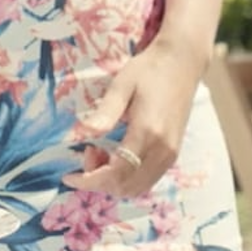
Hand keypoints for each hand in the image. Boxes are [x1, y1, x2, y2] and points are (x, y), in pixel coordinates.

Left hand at [63, 37, 204, 196]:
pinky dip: (127, 178)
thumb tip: (82, 134)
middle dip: (99, 181)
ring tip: (100, 153)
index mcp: (147, 131)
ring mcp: (170, 154)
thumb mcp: (122, 85)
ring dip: (113, 181)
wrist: (183, 62)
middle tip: (86, 152)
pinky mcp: (173, 153)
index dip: (90, 181)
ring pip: (137, 188)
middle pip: (126, 186)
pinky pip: (147, 179)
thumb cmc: (149, 69)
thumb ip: (105, 112)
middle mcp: (162, 150)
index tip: (68, 176)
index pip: (116, 173)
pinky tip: (116, 157)